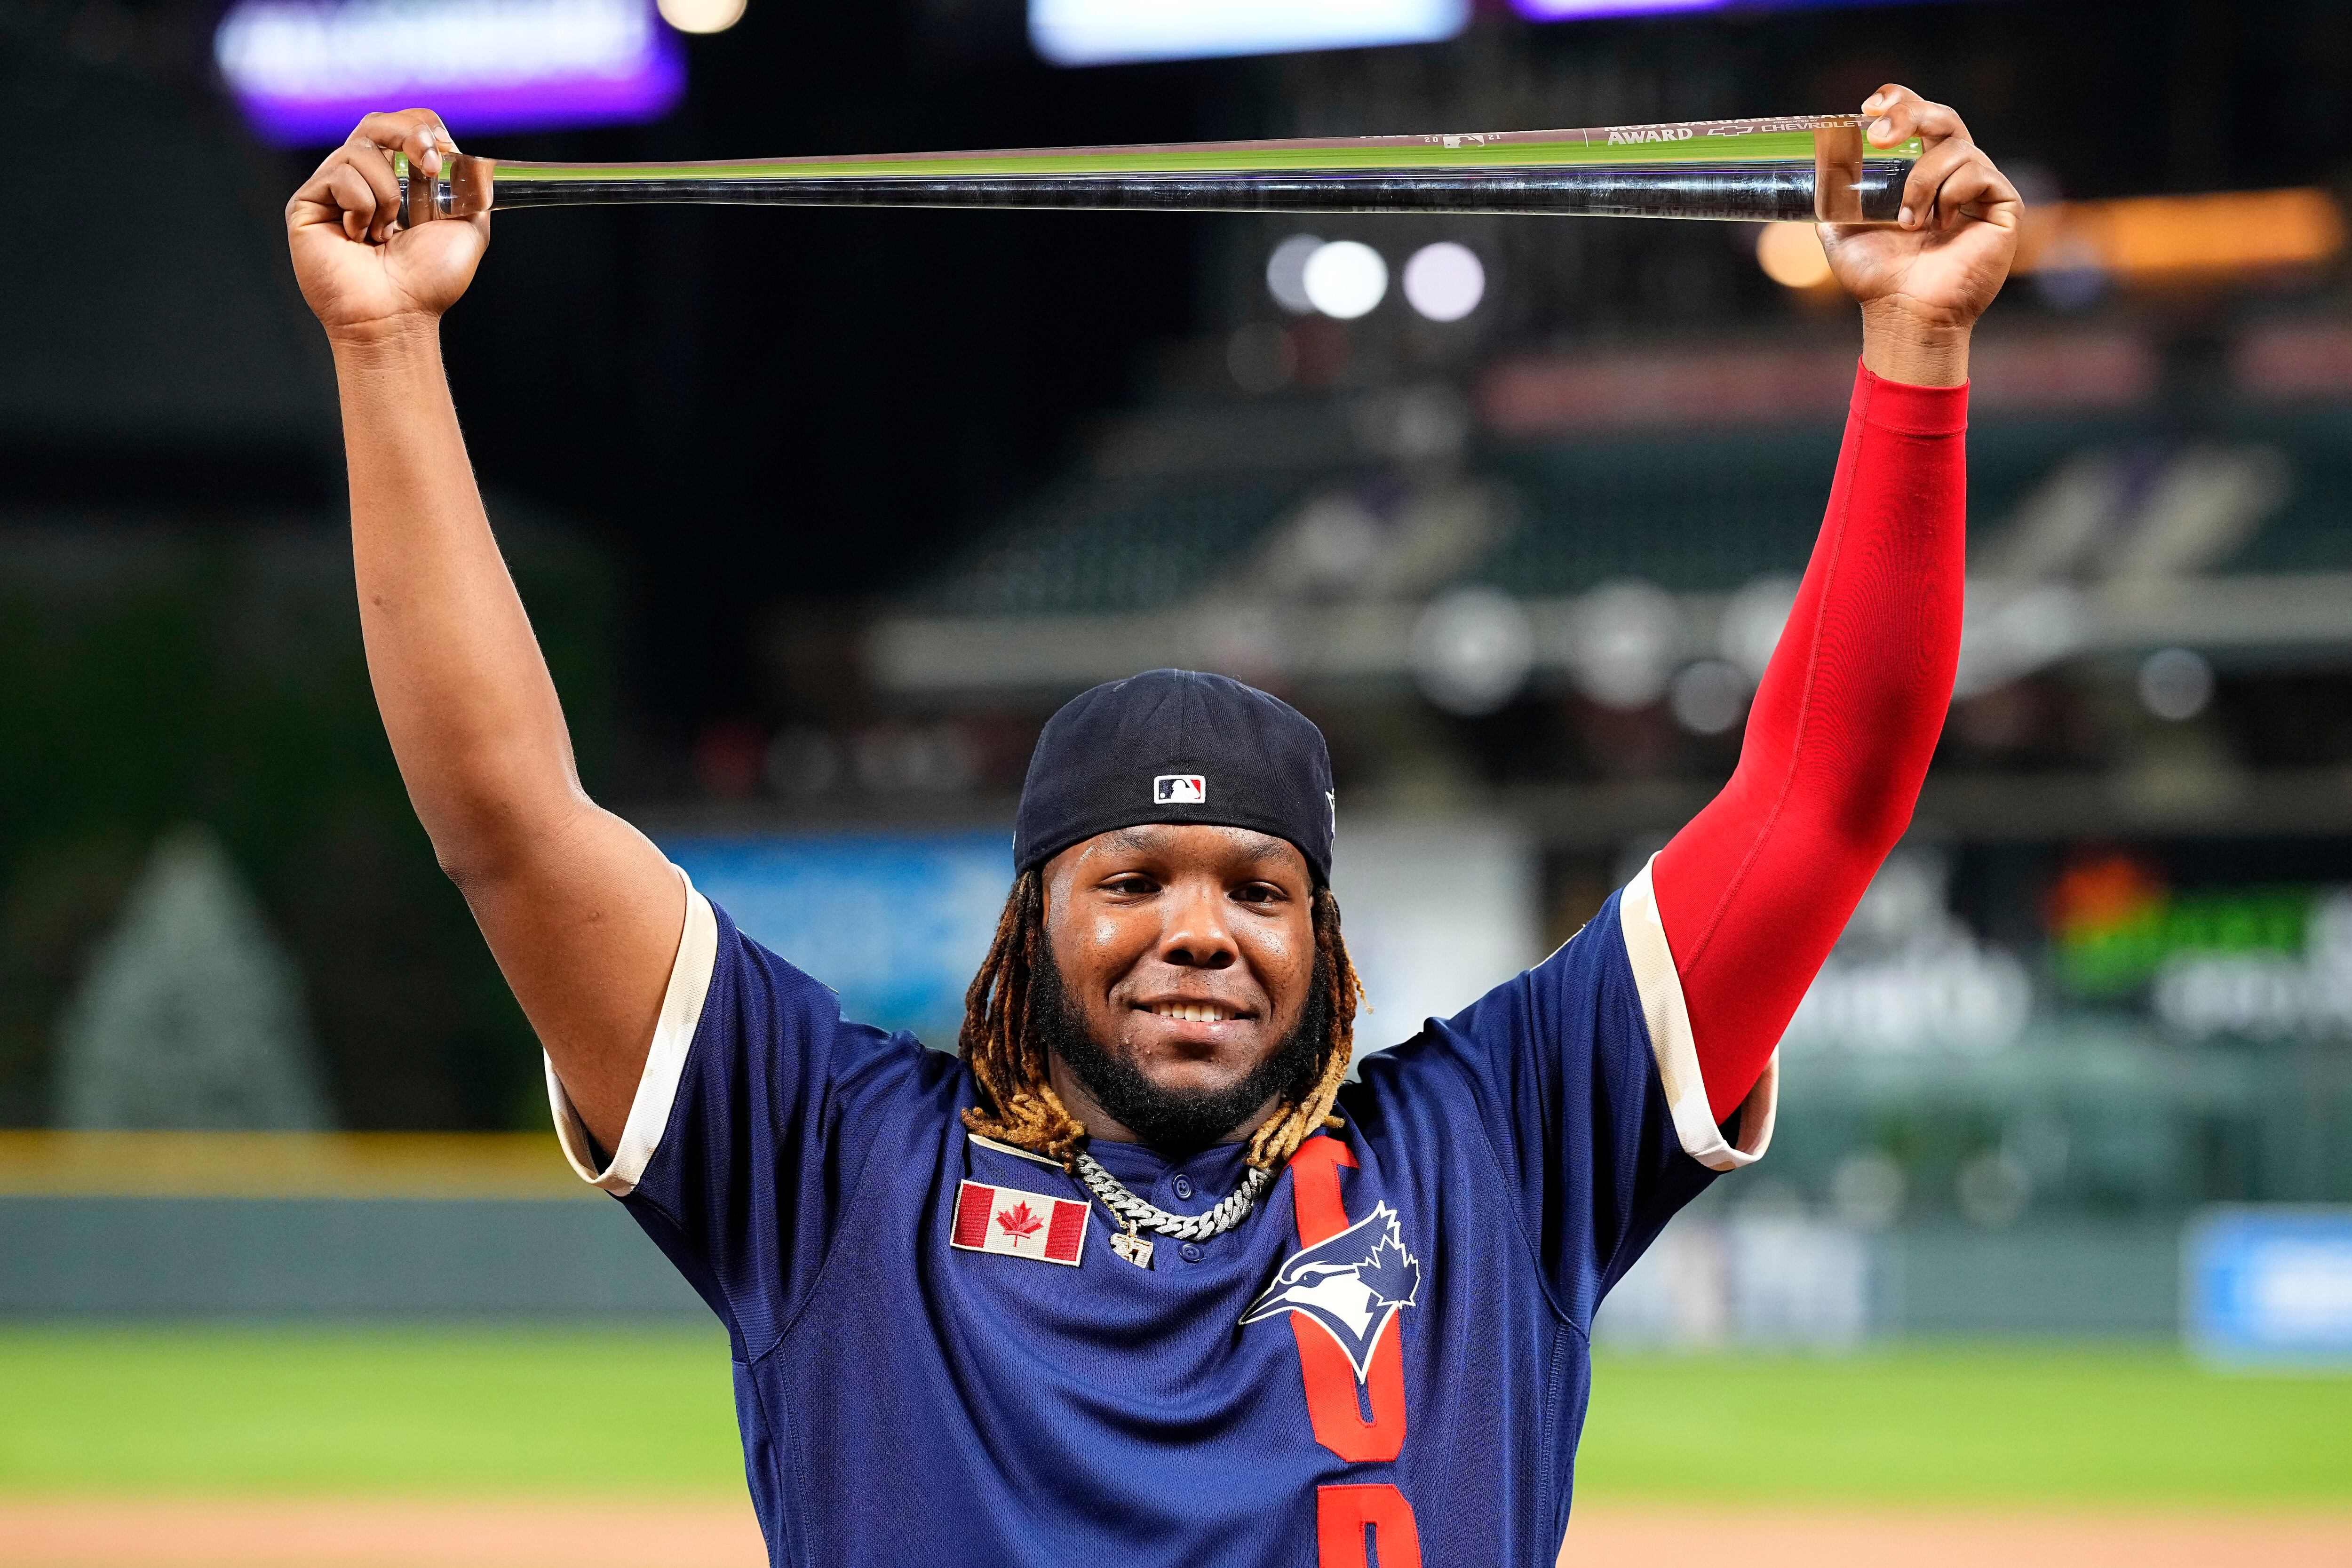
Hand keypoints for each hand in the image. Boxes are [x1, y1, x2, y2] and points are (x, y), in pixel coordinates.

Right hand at [287, 110, 488, 342]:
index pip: (404, 126)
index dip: (423, 128)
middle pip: (377, 123)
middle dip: (408, 136)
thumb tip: (465, 156)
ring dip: (387, 193)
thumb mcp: (468, 227)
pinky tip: (359, 236)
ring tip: (386, 232)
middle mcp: (363, 180)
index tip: (442, 161)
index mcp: (399, 182)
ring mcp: (333, 189)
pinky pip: (339, 173)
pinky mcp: (308, 201)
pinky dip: (361, 205)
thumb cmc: (429, 281)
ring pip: (360, 150)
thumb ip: (471, 188)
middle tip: (430, 167)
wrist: (398, 315)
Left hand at [1822, 86, 2018, 339]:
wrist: (1902, 312)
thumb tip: (1820, 162)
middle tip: (1877, 136)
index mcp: (1920, 173)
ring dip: (1921, 182)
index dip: (1899, 102)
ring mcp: (1981, 188)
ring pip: (1955, 149)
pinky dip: (1950, 195)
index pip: (1918, 120)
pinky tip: (1939, 227)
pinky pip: (1978, 174)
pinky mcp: (2004, 204)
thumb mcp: (1841, 228)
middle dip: (1909, 116)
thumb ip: (1833, 195)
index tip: (1869, 107)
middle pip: (1942, 118)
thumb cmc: (1876, 277)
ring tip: (1908, 222)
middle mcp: (1953, 174)